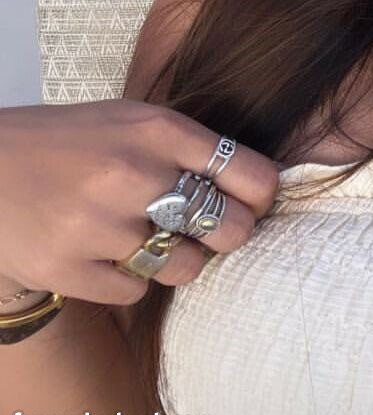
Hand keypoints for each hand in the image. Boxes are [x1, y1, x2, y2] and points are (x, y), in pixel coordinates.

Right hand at [0, 100, 279, 305]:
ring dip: (178, 259)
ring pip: (188, 267)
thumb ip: (193, 148)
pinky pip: (137, 292)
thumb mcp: (133, 122)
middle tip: (206, 228)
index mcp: (157, 130)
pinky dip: (130, 280)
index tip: (253, 203)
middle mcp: (132, 174)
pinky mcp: (66, 268)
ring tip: (150, 238)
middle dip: (227, 233)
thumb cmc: (71, 143)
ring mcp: (97, 224)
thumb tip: (263, 185)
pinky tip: (106, 254)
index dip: (262, 197)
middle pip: (232, 229)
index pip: (252, 176)